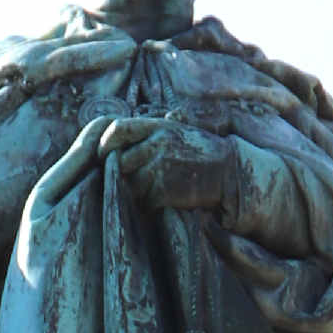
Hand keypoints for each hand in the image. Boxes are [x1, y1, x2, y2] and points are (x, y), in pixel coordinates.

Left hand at [100, 114, 234, 216]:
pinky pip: (144, 202)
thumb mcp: (177, 131)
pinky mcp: (164, 190)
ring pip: (130, 184)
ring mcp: (160, 167)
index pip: (117, 130)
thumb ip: (150, 133)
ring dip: (137, 192)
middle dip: (123, 174)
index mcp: (158, 126)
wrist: (229, 172)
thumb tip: (116, 139)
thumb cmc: (200, 152)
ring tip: (154, 190)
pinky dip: (149, 205)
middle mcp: (157, 143)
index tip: (103, 155)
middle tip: (132, 180)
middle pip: (120, 162)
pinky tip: (163, 201)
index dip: (105, 144)